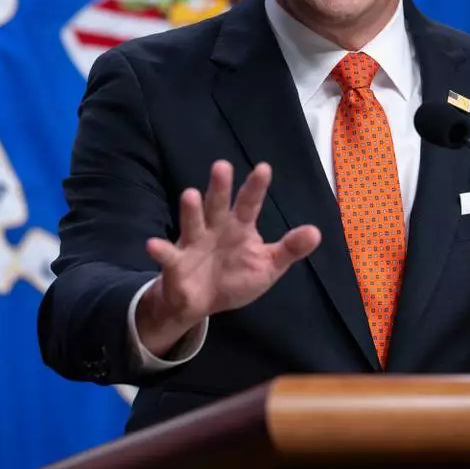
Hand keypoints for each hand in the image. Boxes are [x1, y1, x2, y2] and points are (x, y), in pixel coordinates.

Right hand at [135, 160, 320, 356]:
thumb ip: (289, 249)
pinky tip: (152, 245)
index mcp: (239, 227)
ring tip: (190, 194)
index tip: (264, 168)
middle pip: (218, 205)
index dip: (255, 187)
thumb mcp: (267, 265)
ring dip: (191, 210)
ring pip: (193, 222)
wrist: (202, 302)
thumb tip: (317, 231)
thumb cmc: (235, 276)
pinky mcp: (176, 262)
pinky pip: (168, 255)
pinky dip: (160, 250)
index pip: (249, 204)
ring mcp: (194, 243)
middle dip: (220, 187)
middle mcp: (215, 228)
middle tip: (222, 166)